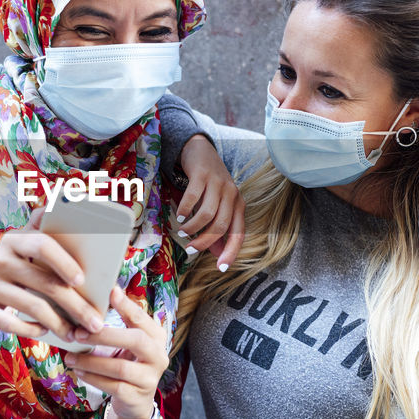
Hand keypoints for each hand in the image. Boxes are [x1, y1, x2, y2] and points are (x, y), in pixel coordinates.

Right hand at [0, 207, 104, 344]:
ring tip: (75, 334)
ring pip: (33, 307)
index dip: (64, 262)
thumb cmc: (16, 275)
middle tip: (95, 323)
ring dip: (59, 324)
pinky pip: (12, 323)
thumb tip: (74, 206)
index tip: (83, 280)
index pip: (43, 244)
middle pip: (45, 283)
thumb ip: (46, 236)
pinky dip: (32, 330)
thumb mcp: (25, 253)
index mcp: (15, 240)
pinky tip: (45, 331)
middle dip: (76, 306)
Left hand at [63, 286, 168, 418]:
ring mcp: (150, 378)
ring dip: (91, 361)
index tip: (110, 292)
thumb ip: (119, 324)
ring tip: (70, 357)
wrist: (135, 401)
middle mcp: (159, 355)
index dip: (127, 305)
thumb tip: (97, 298)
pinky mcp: (137, 397)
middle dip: (104, 336)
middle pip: (135, 340)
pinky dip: (92, 378)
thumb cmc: (127, 362)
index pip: (142, 318)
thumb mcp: (128, 342)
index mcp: (156, 337)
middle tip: (78, 333)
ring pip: (120, 367)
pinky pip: (112, 386)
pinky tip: (78, 371)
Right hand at [175, 134, 244, 270]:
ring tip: (182, 230)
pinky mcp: (203, 175)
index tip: (221, 268)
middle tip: (190, 249)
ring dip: (192, 227)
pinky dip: (185, 210)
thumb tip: (216, 253)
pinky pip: (193, 198)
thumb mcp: (216, 205)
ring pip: (207, 214)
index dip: (231, 251)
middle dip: (204, 242)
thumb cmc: (209, 183)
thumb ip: (217, 227)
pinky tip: (180, 215)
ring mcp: (218, 183)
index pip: (238, 233)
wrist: (200, 150)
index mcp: (238, 205)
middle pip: (221, 226)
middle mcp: (232, 194)